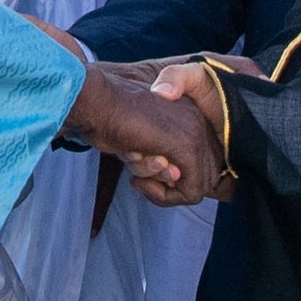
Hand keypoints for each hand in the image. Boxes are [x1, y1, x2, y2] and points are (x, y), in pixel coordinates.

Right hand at [73, 61, 225, 203]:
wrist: (97, 103)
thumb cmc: (109, 119)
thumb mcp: (143, 139)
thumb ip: (162, 155)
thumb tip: (174, 176)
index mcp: (190, 115)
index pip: (201, 164)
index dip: (172, 178)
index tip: (144, 171)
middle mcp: (199, 121)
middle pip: (202, 177)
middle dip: (170, 187)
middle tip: (141, 178)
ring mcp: (196, 133)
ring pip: (197, 187)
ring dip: (164, 191)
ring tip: (137, 174)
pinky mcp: (186, 147)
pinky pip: (190, 192)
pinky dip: (163, 197)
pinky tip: (138, 181)